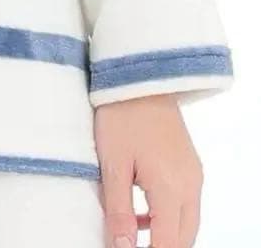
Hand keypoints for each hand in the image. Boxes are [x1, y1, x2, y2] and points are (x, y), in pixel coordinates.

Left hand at [95, 94, 202, 247]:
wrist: (138, 76)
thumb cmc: (120, 116)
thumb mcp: (112, 165)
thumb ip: (119, 210)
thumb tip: (122, 247)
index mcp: (172, 188)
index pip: (167, 244)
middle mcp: (191, 185)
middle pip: (182, 238)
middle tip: (128, 246)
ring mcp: (193, 174)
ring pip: (186, 223)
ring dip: (163, 235)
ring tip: (130, 232)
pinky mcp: (189, 164)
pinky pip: (184, 203)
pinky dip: (167, 216)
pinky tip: (140, 212)